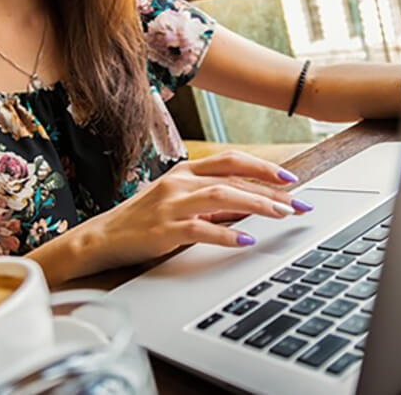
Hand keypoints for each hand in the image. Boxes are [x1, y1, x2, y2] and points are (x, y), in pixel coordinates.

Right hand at [81, 151, 312, 270]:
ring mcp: (171, 205)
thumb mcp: (179, 202)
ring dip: (256, 205)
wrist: (102, 238)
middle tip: (299, 204)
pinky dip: (226, 233)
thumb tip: (252, 204)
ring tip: (282, 215)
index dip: (263, 168)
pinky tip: (246, 240)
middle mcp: (180, 182)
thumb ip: (212, 200)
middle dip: (271, 190)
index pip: (231, 161)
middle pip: (233, 178)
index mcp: (185, 171)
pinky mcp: (164, 230)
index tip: (291, 179)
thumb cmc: (143, 220)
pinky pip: (201, 229)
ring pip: (222, 196)